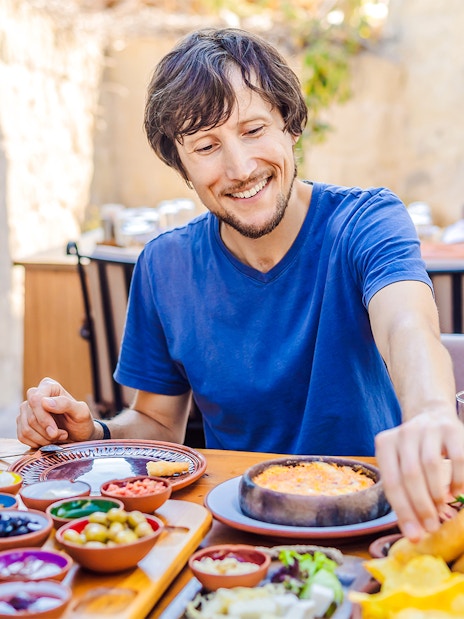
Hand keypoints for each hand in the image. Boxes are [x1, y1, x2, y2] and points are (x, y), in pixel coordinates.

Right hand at [17, 377, 95, 446]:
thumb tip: (45, 402)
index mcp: (49, 386)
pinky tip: (49, 440)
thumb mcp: (81, 412)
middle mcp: (35, 395)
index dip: (43, 418)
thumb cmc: (81, 422)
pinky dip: (37, 442)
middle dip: (47, 432)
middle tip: (62, 435)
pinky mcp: (22, 423)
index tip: (55, 431)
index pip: (35, 400)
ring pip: (26, 429)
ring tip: (58, 437)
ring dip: (43, 439)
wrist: (79, 435)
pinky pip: (22, 436)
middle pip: (31, 418)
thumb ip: (66, 404)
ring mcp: (26, 409)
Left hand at [375, 411, 463, 541]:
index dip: (403, 512)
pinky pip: (457, 458)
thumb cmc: (414, 451)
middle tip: (431, 527)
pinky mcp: (451, 428)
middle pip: (410, 475)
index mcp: (386, 444)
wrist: (432, 415)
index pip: (392, 482)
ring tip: (441, 509)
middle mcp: (405, 433)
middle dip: (421, 506)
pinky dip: (458, 480)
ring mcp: (428, 428)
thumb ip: (403, 493)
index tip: (415, 535)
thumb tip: (414, 533)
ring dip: (437, 493)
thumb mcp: (400, 465)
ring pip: (430, 465)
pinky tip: (457, 494)